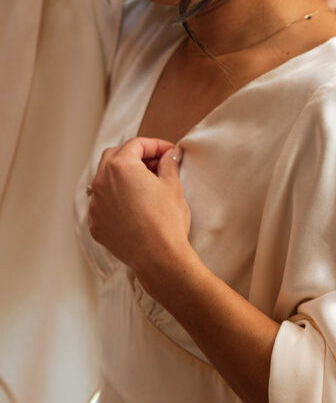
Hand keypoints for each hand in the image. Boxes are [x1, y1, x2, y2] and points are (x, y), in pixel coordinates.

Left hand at [87, 137, 195, 296]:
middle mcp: (102, 182)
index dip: (155, 145)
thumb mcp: (172, 186)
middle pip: (113, 156)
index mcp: (121, 167)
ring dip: (122, 177)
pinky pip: (103, 204)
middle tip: (155, 165)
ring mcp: (96, 205)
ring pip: (104, 180)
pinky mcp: (95, 224)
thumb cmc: (167, 220)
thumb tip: (169, 155)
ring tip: (144, 186)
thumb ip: (168, 164)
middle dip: (134, 156)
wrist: (159, 257)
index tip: (168, 153)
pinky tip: (133, 208)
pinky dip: (115, 200)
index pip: (136, 145)